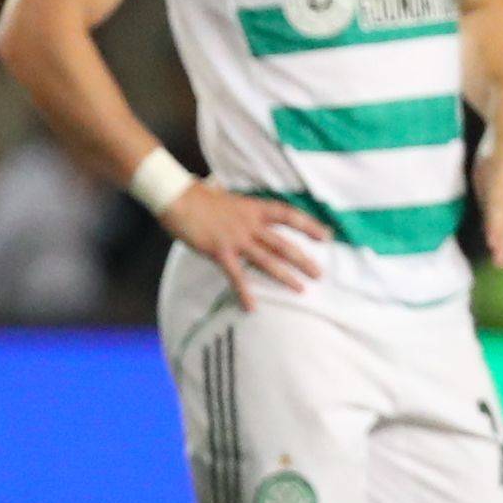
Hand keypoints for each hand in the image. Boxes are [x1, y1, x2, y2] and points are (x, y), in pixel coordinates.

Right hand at [161, 182, 327, 309]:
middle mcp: (249, 224)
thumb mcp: (228, 200)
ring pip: (267, 260)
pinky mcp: (219, 251)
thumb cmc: (197, 196)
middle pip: (283, 244)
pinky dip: (244, 292)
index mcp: (253, 208)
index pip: (288, 215)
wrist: (176, 196)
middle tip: (319, 274)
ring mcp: (235, 238)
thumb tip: (248, 217)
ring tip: (301, 289)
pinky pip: (236, 275)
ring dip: (285, 276)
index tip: (326, 236)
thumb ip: (242, 212)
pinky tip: (252, 306)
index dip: (308, 226)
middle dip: (303, 260)